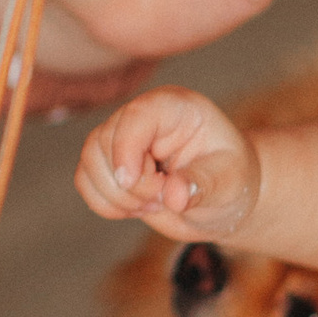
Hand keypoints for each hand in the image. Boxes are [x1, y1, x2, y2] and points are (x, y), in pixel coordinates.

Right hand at [76, 88, 261, 237]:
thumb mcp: (229, 182)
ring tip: (154, 203)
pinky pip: (85, 182)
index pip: (136, 115)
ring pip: (89, 162)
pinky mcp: (109, 165)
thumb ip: (202, 185)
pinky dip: (105, 204)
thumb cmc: (232, 180)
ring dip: (116, 196)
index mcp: (175, 108)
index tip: (134, 183)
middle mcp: (143, 117)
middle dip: (128, 184)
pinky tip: (137, 208)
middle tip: (162, 199)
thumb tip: (173, 196)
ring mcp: (122, 140)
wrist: (222, 198)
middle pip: (104, 141)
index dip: (126, 149)